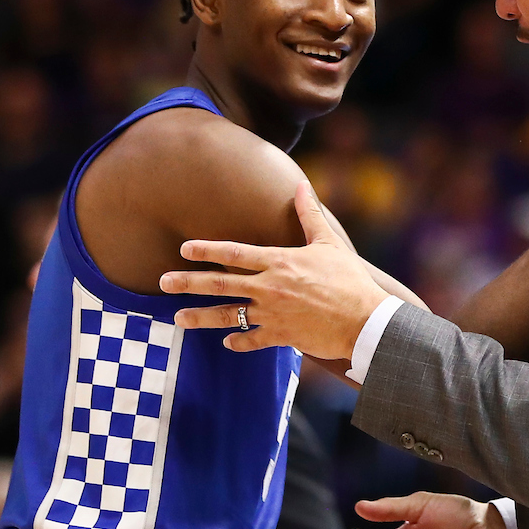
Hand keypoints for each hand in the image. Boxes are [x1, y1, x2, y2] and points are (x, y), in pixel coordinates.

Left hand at [159, 182, 387, 358]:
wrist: (366, 320)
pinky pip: (252, 340)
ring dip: (200, 317)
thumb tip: (301, 185)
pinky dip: (239, 342)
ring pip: (228, 316)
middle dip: (188, 282)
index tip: (184, 249)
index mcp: (280, 261)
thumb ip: (308, 215)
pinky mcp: (282, 336)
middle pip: (220, 284)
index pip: (234, 253)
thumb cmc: (350, 280)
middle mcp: (270, 287)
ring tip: (177, 319)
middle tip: (163, 281)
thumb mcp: (329, 243)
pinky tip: (226, 343)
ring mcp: (273, 314)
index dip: (206, 250)